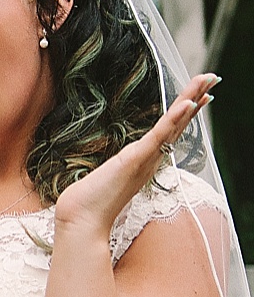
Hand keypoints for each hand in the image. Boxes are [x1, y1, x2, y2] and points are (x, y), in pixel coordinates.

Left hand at [53, 73, 218, 237]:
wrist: (83, 218)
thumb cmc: (91, 201)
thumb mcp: (108, 177)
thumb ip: (116, 169)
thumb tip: (114, 167)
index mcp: (146, 160)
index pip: (171, 130)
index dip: (186, 112)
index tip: (200, 96)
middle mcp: (152, 158)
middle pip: (179, 122)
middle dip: (195, 98)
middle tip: (213, 78)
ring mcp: (147, 158)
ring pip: (174, 123)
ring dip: (191, 100)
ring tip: (206, 81)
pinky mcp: (136, 158)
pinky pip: (159, 135)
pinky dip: (173, 118)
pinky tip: (186, 103)